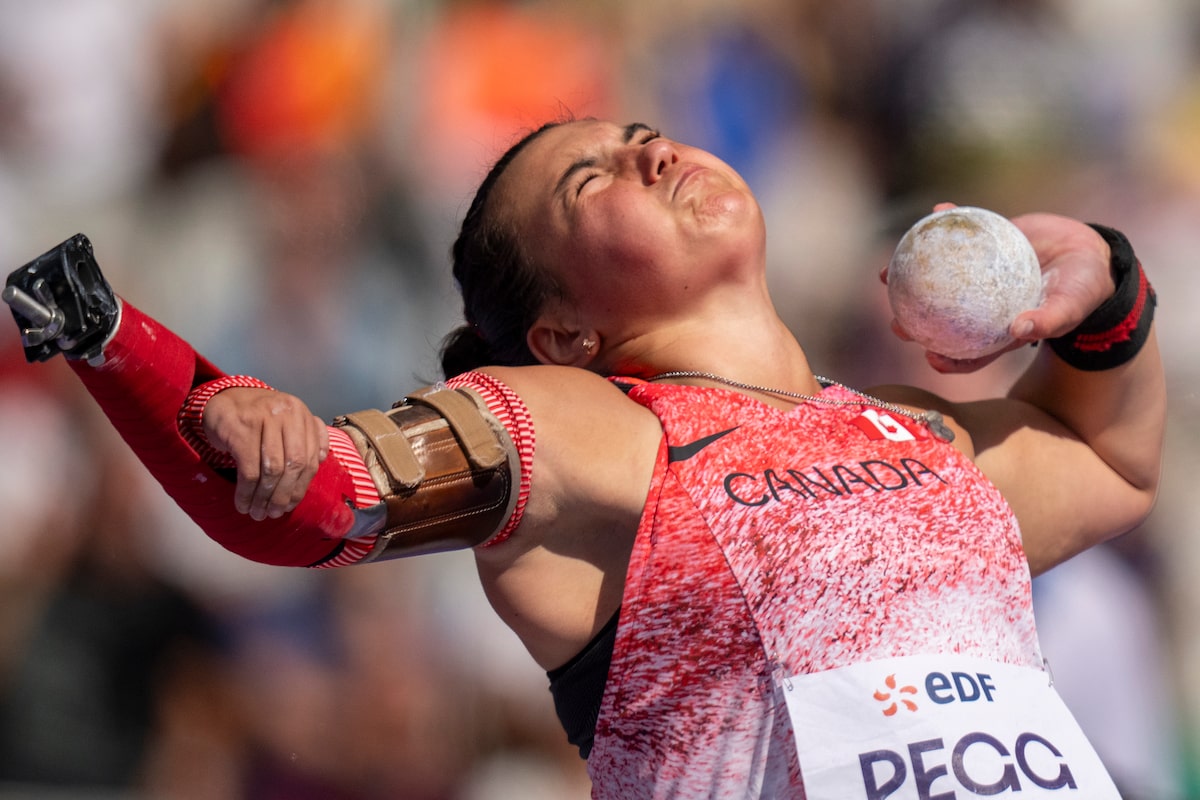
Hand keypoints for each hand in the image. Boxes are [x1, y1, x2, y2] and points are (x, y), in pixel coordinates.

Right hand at [202, 388, 328, 519]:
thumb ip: (306, 436)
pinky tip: (243, 504)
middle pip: (294, 464)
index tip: (290, 505)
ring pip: (272, 469)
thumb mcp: (285, 421)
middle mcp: (287, 413)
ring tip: (258, 512)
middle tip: (274, 513)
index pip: (310, 457)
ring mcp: (264, 419)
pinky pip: (249, 470)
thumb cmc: (257, 418)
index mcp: (301, 413)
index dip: (301, 486)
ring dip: (265, 497)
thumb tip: (320, 461)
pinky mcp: (241, 430)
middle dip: (284, 495)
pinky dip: (246, 492)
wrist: (221, 400)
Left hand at [883, 203, 1114, 373]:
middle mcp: (980, 306)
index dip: (946, 359)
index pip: (968, 353)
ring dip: (910, 276)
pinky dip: (948, 222)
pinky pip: (961, 235)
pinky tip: (936, 210)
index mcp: (997, 329)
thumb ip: (1047, 320)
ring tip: (887, 273)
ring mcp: (977, 276)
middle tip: (896, 324)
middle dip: (914, 326)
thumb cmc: (1082, 289)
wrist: (1091, 253)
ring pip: (937, 279)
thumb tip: (1019, 330)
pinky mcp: (984, 246)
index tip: (929, 358)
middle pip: (940, 321)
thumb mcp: (1069, 307)